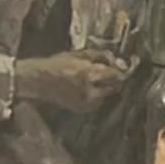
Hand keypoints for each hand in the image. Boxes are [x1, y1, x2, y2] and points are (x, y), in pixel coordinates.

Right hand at [16, 48, 139, 111]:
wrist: (38, 81)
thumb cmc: (59, 63)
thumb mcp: (81, 53)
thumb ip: (102, 56)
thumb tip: (120, 61)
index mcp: (89, 74)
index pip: (116, 75)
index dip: (123, 70)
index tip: (126, 66)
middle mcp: (89, 91)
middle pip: (115, 87)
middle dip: (116, 80)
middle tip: (114, 72)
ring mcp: (84, 103)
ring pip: (107, 96)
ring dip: (107, 88)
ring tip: (97, 80)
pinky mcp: (80, 110)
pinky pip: (97, 103)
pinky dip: (98, 96)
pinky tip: (89, 88)